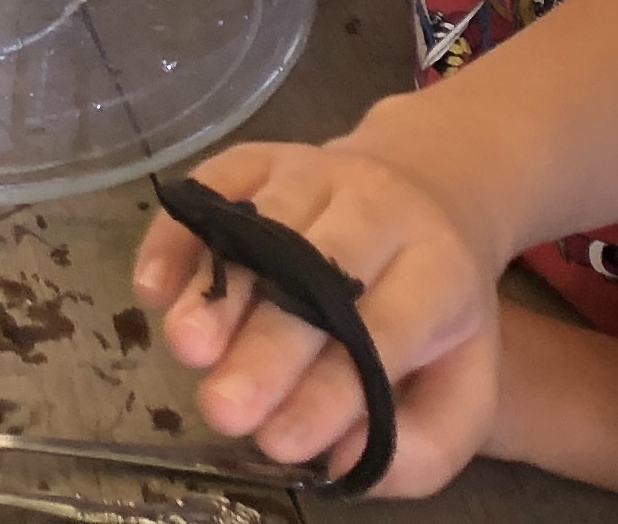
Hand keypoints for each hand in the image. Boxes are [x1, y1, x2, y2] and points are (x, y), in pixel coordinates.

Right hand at [131, 135, 509, 496]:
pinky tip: (153, 288)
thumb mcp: (464, 388)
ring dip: (217, 289)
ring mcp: (315, 172)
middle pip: (318, 272)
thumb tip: (338, 460)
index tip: (279, 443)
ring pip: (261, 226)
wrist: (428, 192)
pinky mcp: (262, 157)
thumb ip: (421, 444)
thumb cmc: (434, 311)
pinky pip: (214, 185)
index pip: (384, 330)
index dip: (331, 390)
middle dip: (268, 346)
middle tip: (222, 408)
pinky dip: (178, 234)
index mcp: (439, 268)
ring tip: (185, 348)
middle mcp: (378, 205)